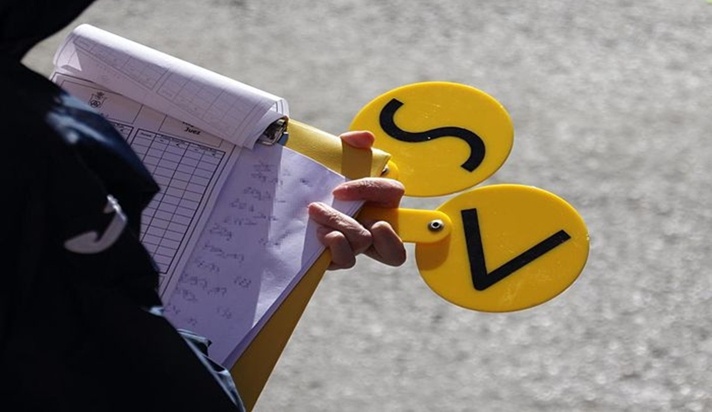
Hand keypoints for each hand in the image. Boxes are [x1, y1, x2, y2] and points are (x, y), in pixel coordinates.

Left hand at [308, 131, 405, 269]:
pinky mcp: (340, 256)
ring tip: (317, 217)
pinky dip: (335, 248)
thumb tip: (366, 139)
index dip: (369, 190)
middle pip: (389, 230)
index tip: (339, 190)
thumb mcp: (334, 159)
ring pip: (362, 242)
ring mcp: (359, 242)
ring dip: (338, 226)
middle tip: (335, 208)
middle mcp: (374, 221)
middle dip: (362, 220)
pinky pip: (346, 260)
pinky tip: (319, 235)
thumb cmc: (321, 181)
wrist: (293, 200)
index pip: (391, 191)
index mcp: (379, 196)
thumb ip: (351, 145)